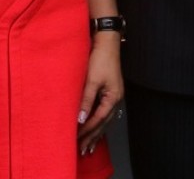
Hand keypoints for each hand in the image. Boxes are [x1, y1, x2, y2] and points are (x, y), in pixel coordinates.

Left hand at [77, 33, 123, 155]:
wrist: (106, 42)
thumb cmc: (100, 59)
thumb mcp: (91, 80)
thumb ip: (86, 100)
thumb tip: (80, 119)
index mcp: (113, 97)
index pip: (98, 119)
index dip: (87, 130)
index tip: (76, 139)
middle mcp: (116, 99)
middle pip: (104, 123)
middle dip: (93, 137)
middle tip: (83, 151)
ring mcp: (114, 96)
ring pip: (105, 120)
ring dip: (96, 133)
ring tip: (89, 147)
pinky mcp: (110, 92)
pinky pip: (104, 113)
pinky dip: (98, 123)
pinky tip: (95, 129)